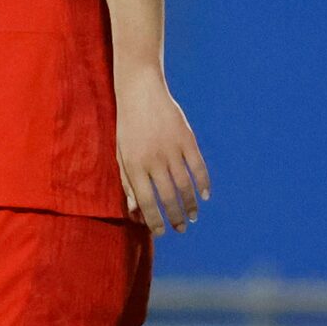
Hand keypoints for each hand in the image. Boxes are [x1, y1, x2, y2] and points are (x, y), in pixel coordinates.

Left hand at [117, 71, 209, 230]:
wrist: (141, 92)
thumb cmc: (128, 127)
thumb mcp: (121, 154)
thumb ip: (127, 183)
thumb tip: (135, 211)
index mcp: (134, 165)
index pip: (146, 201)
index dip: (154, 220)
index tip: (161, 232)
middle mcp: (153, 160)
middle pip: (167, 197)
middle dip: (175, 218)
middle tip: (181, 229)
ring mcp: (172, 149)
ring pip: (184, 186)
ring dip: (190, 205)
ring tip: (192, 217)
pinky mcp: (187, 139)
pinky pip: (198, 167)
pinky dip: (204, 183)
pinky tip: (205, 196)